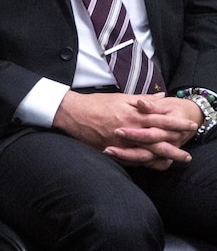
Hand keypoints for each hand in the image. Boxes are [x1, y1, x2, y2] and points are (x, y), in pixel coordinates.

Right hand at [54, 91, 197, 169]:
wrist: (72, 114)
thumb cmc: (95, 103)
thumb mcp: (120, 97)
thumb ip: (143, 100)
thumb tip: (162, 97)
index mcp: (132, 115)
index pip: (161, 120)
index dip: (177, 124)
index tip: (189, 126)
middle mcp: (129, 131)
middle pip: (158, 142)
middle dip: (175, 147)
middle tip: (187, 154)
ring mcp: (121, 143)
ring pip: (147, 153)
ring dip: (162, 158)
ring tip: (174, 162)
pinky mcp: (112, 151)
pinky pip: (132, 160)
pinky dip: (144, 163)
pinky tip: (152, 164)